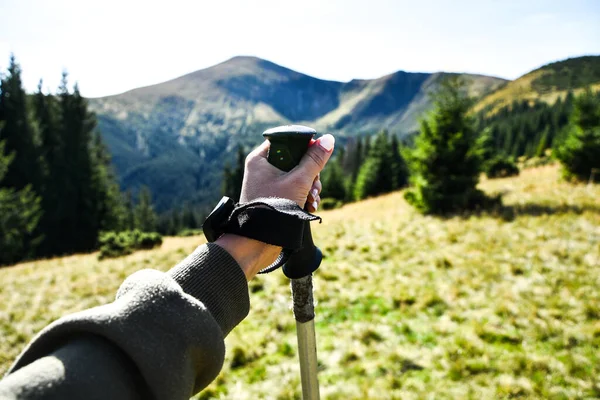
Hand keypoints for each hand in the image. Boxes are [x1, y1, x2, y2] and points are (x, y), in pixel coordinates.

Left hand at [216, 134, 334, 279]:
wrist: (259, 241)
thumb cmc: (274, 208)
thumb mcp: (299, 181)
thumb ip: (315, 160)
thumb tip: (328, 139)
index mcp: (260, 158)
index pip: (287, 140)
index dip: (305, 147)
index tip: (318, 158)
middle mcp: (262, 168)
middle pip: (295, 159)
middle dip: (310, 174)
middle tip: (314, 186)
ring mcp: (267, 183)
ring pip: (297, 175)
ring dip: (310, 186)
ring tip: (313, 200)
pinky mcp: (274, 195)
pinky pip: (293, 188)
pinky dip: (303, 195)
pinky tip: (310, 205)